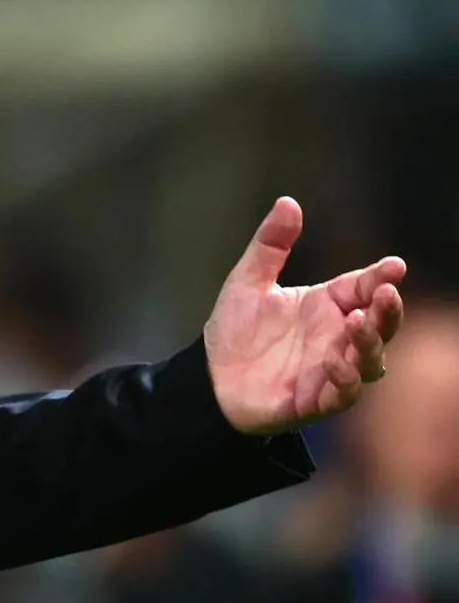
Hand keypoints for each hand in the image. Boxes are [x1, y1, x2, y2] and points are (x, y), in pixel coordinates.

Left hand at [204, 197, 405, 435]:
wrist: (207, 377)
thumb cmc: (235, 331)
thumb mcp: (247, 281)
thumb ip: (270, 245)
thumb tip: (288, 201)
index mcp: (326, 306)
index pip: (362, 288)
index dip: (381, 277)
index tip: (395, 266)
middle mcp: (336, 337)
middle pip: (379, 324)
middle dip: (388, 310)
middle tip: (385, 293)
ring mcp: (330, 370)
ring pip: (369, 360)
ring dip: (369, 342)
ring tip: (358, 321)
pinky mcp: (315, 400)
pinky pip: (342, 394)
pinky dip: (344, 380)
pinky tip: (335, 363)